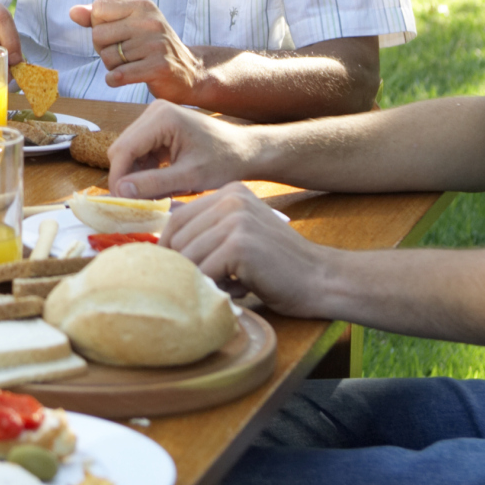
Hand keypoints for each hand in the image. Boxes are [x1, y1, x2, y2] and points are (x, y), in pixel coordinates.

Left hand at [71, 0, 202, 99]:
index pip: (98, 8)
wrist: (189, 72)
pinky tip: (125, 78)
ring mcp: (156, 44)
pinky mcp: (158, 67)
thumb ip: (98, 17)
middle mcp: (150, 22)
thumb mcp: (129, 25)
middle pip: (98, 35)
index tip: (117, 34)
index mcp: (142, 6)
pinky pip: (118, 75)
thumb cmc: (151, 47)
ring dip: (113, 67)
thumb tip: (73, 12)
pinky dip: (115, 80)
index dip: (99, 25)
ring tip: (132, 65)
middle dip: (104, 49)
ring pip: (107, 58)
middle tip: (125, 54)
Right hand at [108, 100, 258, 197]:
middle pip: (123, 150)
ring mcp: (155, 118)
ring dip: (138, 176)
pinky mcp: (158, 128)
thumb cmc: (224, 162)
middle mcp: (154, 112)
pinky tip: (163, 185)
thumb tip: (120, 192)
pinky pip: (141, 153)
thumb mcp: (190, 177)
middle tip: (142, 203)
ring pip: (130, 153)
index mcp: (161, 118)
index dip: (119, 178)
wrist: (246, 151)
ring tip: (158, 194)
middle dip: (129, 178)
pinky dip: (147, 171)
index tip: (122, 204)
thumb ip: (153, 184)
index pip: (124, 150)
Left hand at [165, 183, 333, 317]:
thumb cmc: (278, 266)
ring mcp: (236, 219)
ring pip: (188, 257)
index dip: (168, 247)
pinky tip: (238, 291)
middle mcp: (230, 199)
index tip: (169, 269)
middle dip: (183, 267)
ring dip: (201, 280)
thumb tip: (162, 244)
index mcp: (229, 192)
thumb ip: (210, 233)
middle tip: (206, 284)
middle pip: (178, 237)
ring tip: (228, 287)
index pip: (177, 218)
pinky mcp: (239, 244)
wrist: (322, 279)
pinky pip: (203, 272)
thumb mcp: (241, 236)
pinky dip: (214, 289)